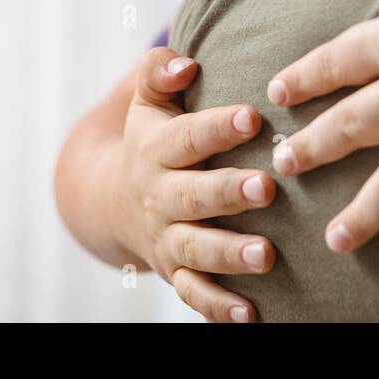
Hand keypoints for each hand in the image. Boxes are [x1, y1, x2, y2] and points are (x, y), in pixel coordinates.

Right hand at [118, 46, 277, 321]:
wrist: (111, 199)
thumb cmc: (153, 136)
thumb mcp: (146, 99)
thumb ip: (158, 72)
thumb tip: (183, 64)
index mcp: (156, 148)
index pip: (187, 136)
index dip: (217, 127)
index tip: (252, 117)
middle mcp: (158, 195)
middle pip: (192, 195)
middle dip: (228, 192)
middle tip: (267, 187)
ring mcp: (165, 237)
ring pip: (195, 248)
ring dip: (229, 253)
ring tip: (267, 255)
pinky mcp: (174, 271)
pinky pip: (193, 292)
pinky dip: (218, 307)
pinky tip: (251, 314)